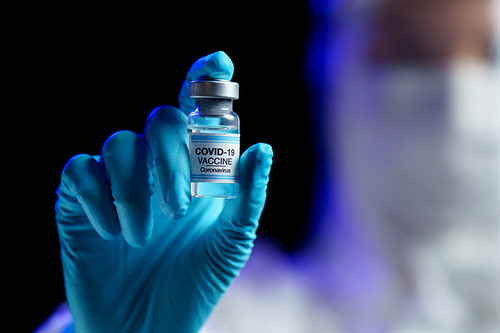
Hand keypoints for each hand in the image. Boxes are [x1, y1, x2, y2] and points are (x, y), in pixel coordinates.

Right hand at [55, 51, 272, 332]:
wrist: (150, 324)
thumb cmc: (196, 278)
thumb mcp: (232, 241)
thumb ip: (247, 195)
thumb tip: (262, 147)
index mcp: (194, 168)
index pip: (197, 110)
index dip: (205, 79)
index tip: (220, 61)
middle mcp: (156, 166)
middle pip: (159, 117)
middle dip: (172, 154)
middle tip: (181, 206)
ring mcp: (116, 181)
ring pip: (118, 144)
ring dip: (135, 189)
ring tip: (146, 234)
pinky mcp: (79, 201)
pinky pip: (79, 173)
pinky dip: (98, 200)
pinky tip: (115, 234)